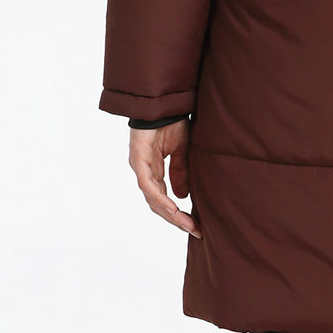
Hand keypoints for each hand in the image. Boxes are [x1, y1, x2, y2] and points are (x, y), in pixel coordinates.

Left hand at [128, 120, 201, 237]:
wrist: (164, 102)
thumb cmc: (171, 122)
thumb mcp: (182, 151)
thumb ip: (181, 172)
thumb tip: (182, 196)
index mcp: (154, 170)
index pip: (163, 198)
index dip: (177, 213)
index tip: (194, 225)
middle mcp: (145, 172)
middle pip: (157, 204)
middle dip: (175, 219)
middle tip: (194, 230)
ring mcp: (140, 167)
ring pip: (152, 199)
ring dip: (170, 214)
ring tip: (187, 224)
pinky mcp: (139, 160)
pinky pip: (149, 186)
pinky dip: (161, 199)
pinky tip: (173, 208)